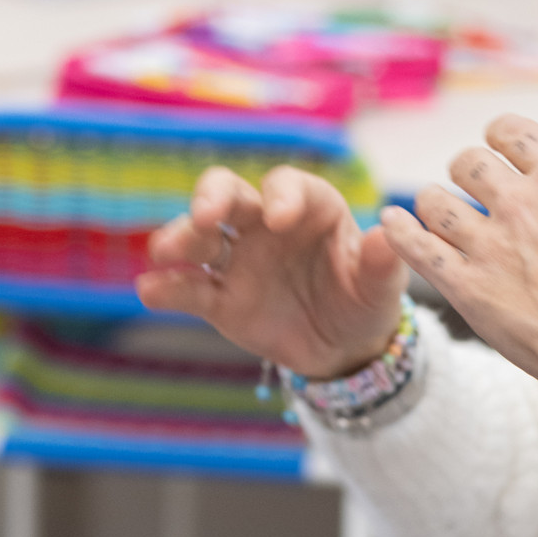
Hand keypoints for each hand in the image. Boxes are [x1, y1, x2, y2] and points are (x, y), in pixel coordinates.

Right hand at [136, 166, 406, 379]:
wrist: (345, 350)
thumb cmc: (366, 301)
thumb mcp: (381, 287)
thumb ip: (382, 262)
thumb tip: (388, 234)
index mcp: (310, 209)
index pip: (289, 186)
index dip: (282, 196)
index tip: (279, 218)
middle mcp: (266, 224)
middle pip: (231, 195)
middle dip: (212, 197)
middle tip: (206, 215)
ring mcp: (239, 259)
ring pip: (201, 236)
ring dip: (181, 236)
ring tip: (163, 250)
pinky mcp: (220, 299)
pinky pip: (190, 287)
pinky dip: (167, 286)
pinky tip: (149, 290)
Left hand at [378, 113, 537, 447]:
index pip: (510, 130)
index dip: (497, 139)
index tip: (496, 153)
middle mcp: (521, 201)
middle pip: (466, 162)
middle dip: (465, 174)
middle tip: (470, 194)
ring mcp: (489, 242)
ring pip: (433, 200)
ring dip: (432, 207)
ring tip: (438, 218)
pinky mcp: (465, 283)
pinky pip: (415, 245)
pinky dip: (397, 232)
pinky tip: (388, 223)